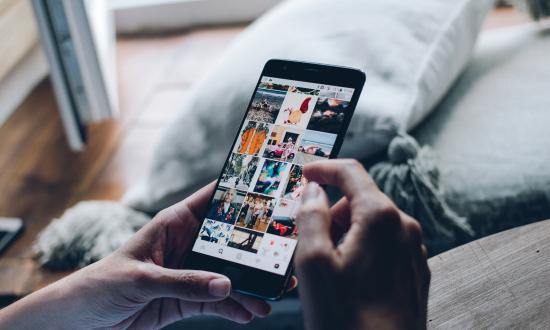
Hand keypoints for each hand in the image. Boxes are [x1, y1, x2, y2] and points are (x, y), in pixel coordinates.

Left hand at [0, 183, 275, 328]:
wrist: (80, 321)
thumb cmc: (100, 285)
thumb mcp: (141, 279)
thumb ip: (184, 282)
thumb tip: (225, 284)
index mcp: (174, 223)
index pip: (213, 199)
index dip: (242, 192)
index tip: (273, 191)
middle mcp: (188, 244)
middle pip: (229, 241)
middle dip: (255, 248)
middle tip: (283, 254)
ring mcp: (190, 273)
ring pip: (228, 274)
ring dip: (250, 285)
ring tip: (272, 295)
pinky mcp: (187, 299)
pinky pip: (217, 302)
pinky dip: (234, 308)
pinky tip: (250, 313)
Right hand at [295, 160, 429, 329]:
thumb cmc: (348, 319)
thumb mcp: (313, 263)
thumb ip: (311, 216)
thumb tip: (314, 190)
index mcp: (381, 218)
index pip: (351, 173)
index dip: (325, 169)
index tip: (307, 173)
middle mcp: (404, 228)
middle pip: (361, 200)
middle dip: (334, 214)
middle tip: (314, 245)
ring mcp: (413, 250)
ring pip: (372, 224)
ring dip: (348, 235)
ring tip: (333, 271)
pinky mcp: (414, 270)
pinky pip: (384, 245)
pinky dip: (363, 251)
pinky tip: (351, 281)